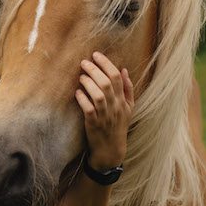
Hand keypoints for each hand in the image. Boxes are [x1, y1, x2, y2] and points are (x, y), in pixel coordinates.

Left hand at [75, 52, 133, 169]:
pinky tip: (77, 93)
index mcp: (123, 100)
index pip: (116, 77)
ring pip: (98, 95)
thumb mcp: (128, 108)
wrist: (111, 150)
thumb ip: (127, 88)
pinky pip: (88, 109)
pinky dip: (82, 99)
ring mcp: (105, 116)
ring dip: (88, 83)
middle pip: (107, 83)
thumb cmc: (118, 125)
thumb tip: (123, 69)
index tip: (96, 55)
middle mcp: (115, 107)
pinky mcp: (93, 124)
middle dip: (94, 70)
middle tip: (84, 62)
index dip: (106, 64)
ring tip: (81, 77)